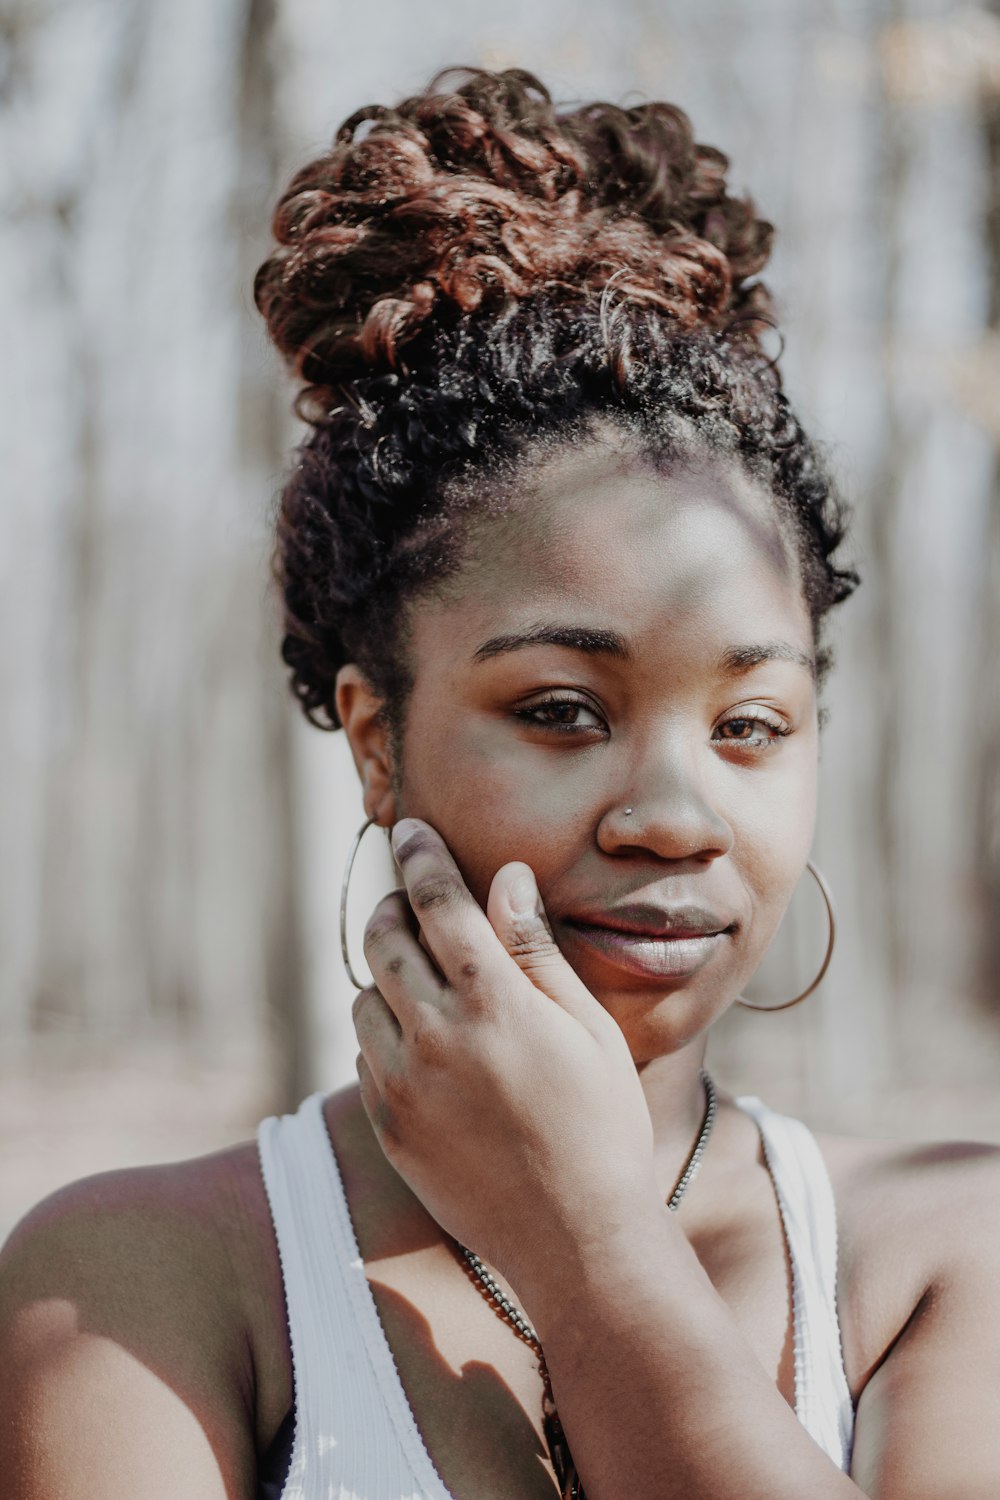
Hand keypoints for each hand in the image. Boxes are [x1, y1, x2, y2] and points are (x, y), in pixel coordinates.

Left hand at [352, 818, 658, 1291]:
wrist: (576, 1240)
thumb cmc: (601, 1126)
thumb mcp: (587, 1031)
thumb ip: (537, 952)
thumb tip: (507, 879)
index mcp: (494, 1004)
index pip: (439, 903)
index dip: (422, 857)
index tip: (410, 829)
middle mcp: (437, 1037)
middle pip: (385, 941)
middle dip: (393, 908)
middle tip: (408, 901)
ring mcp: (404, 1086)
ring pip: (365, 998)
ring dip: (386, 975)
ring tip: (423, 980)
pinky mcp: (388, 1127)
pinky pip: (365, 1054)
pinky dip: (383, 1034)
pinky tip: (423, 1046)